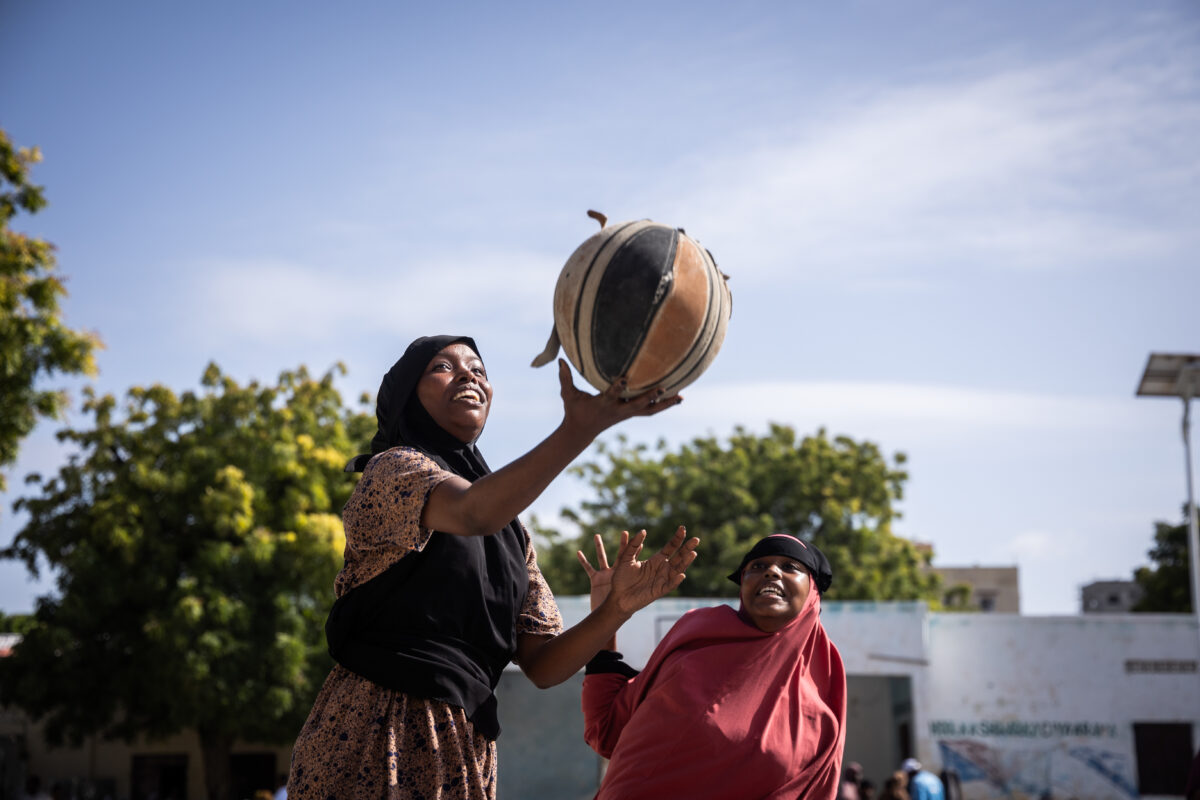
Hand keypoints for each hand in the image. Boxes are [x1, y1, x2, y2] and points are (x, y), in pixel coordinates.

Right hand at [557, 359, 681, 440]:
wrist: (581, 432)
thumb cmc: (574, 410)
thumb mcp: (567, 395)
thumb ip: (565, 378)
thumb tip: (559, 359)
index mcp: (604, 404)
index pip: (612, 395)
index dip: (618, 387)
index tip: (626, 378)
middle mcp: (618, 410)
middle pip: (637, 405)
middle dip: (649, 396)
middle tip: (663, 387)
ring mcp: (626, 414)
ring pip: (649, 410)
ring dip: (664, 404)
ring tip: (681, 397)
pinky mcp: (631, 414)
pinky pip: (651, 410)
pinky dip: (664, 405)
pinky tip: (678, 399)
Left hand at [577, 526, 698, 616]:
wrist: (618, 597)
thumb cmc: (622, 578)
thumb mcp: (626, 558)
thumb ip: (633, 545)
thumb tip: (643, 531)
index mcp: (656, 560)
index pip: (671, 547)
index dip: (677, 538)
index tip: (683, 528)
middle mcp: (663, 569)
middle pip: (679, 557)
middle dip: (687, 548)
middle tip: (696, 539)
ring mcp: (663, 579)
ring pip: (678, 569)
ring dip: (686, 562)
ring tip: (692, 553)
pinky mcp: (659, 590)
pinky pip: (670, 585)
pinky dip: (676, 580)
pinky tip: (681, 574)